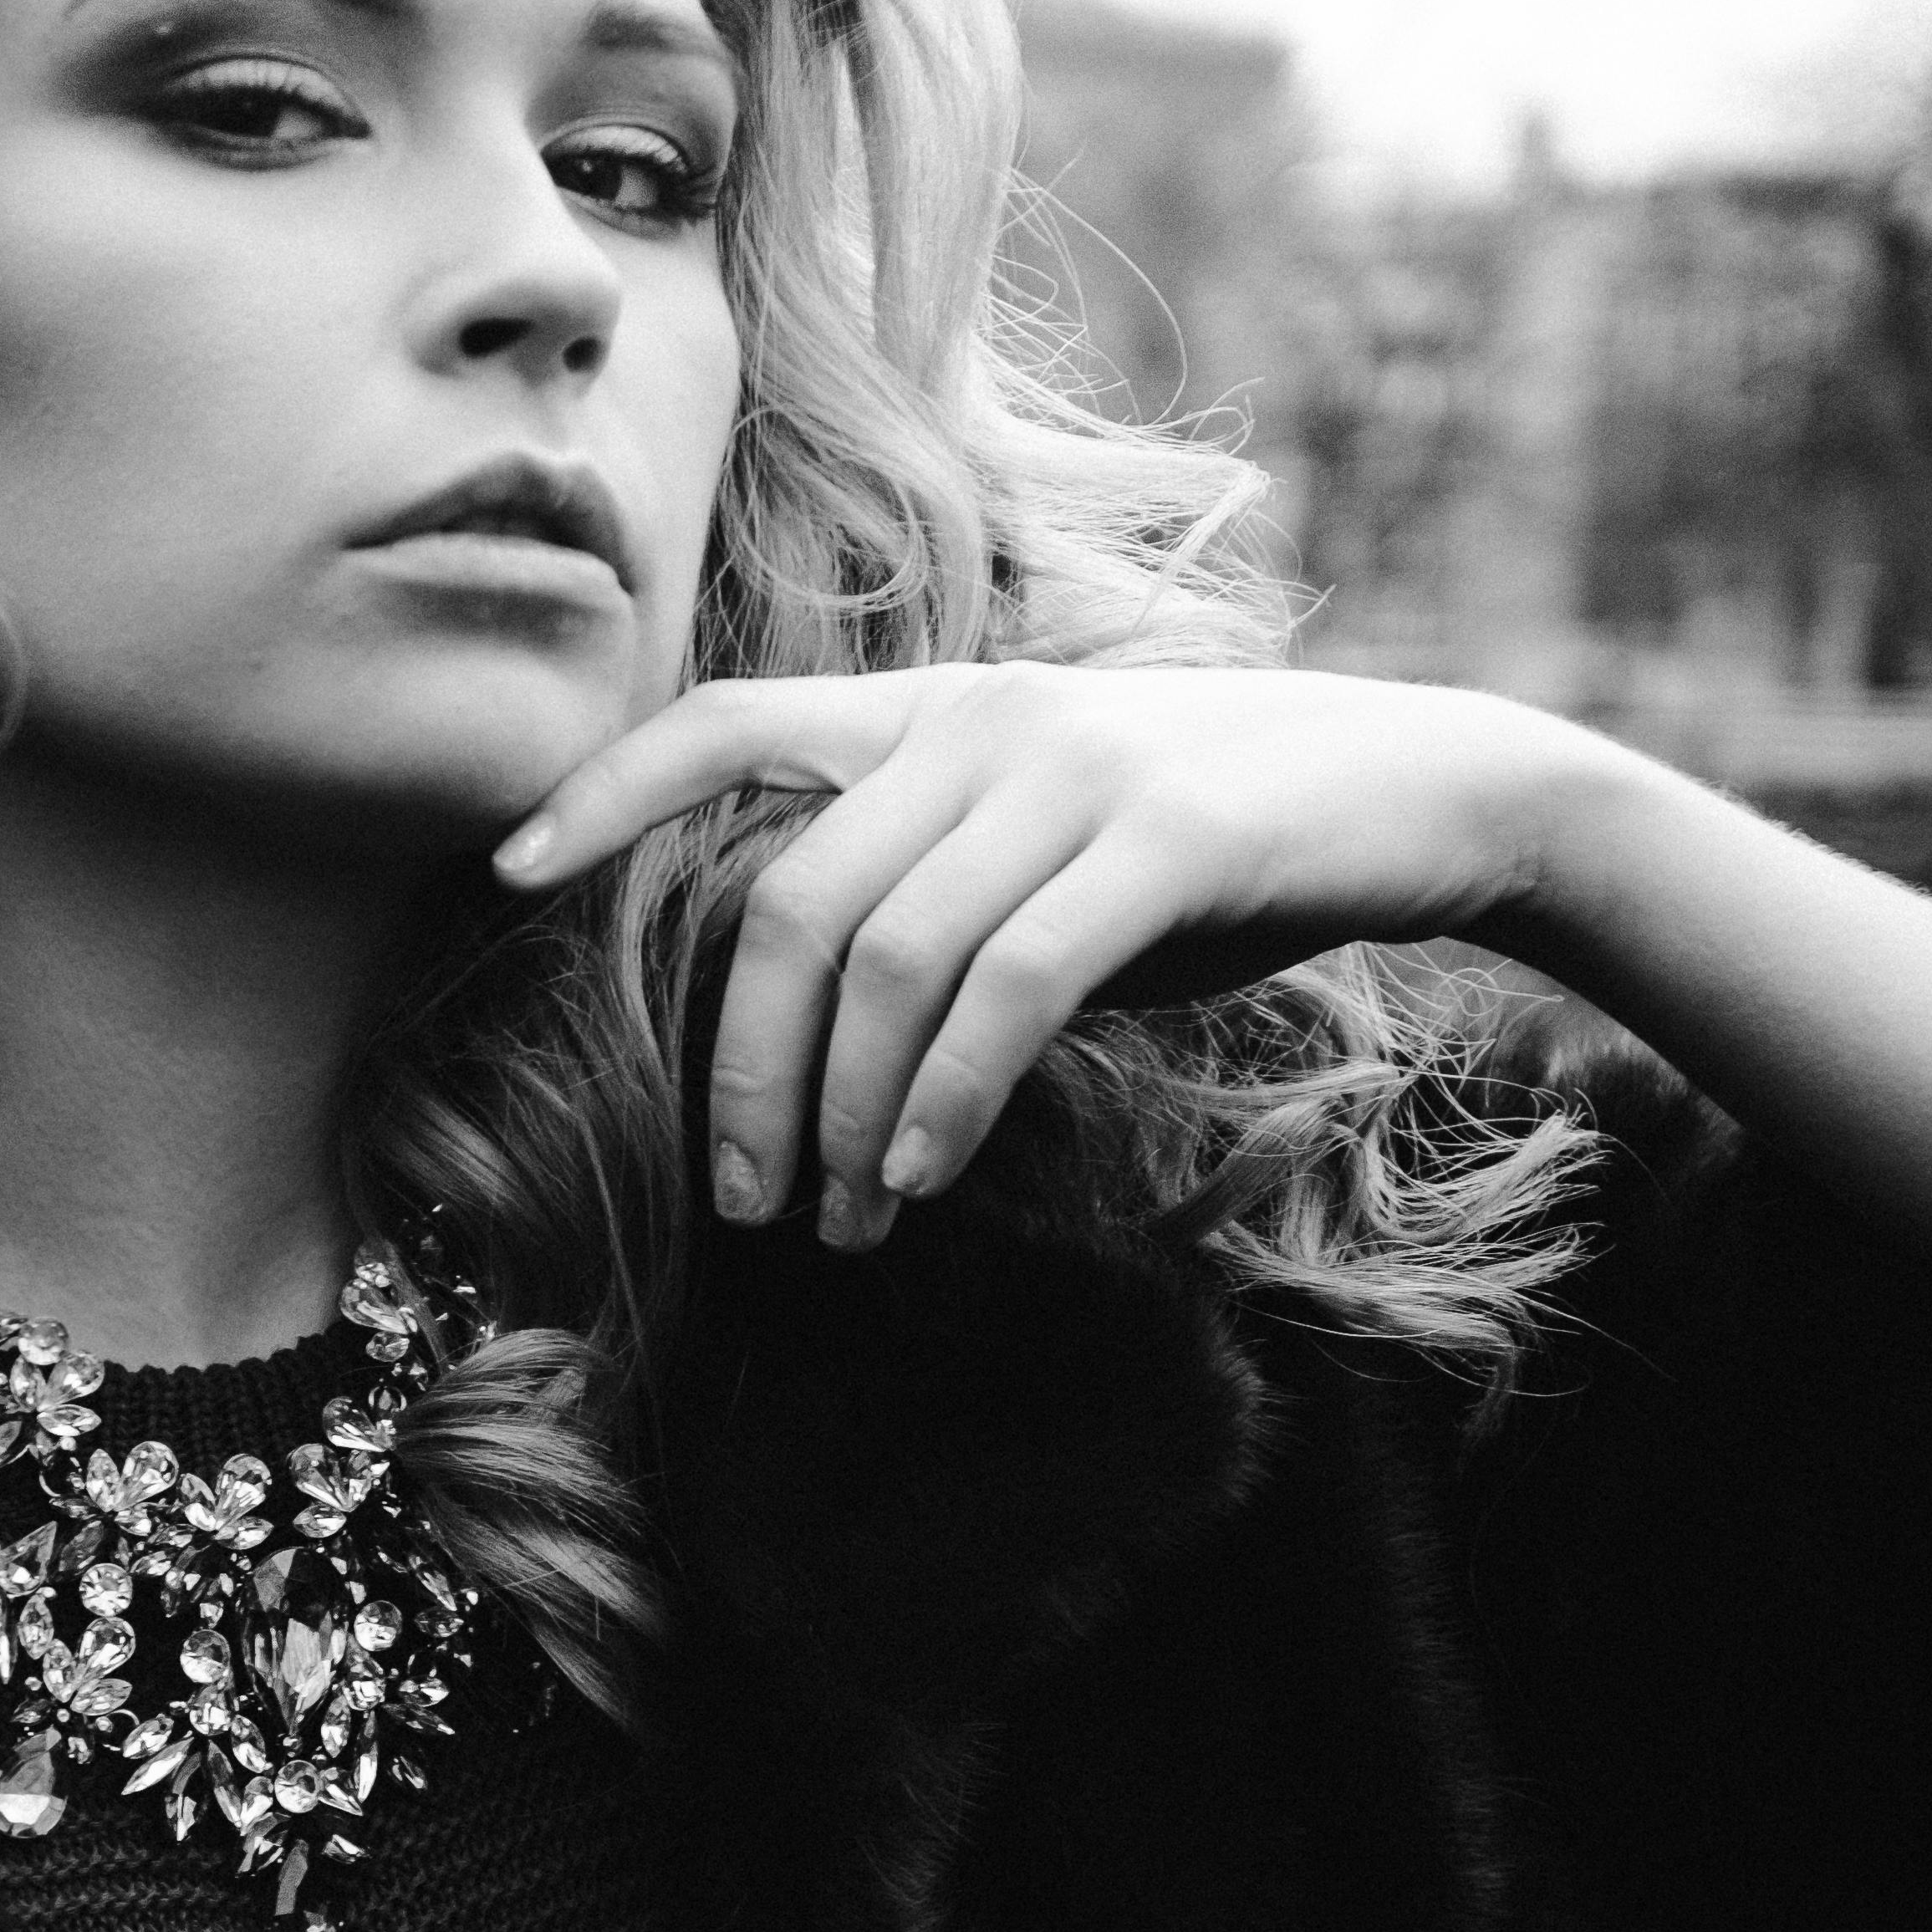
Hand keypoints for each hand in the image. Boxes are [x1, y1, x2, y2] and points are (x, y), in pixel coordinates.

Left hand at [493, 662, 1570, 1245]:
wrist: (1426, 789)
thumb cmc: (1213, 844)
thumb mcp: (1044, 843)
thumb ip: (925, 893)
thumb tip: (804, 1031)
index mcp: (932, 709)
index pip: (724, 720)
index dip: (604, 791)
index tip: (505, 873)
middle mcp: (981, 720)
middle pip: (788, 906)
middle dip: (742, 1073)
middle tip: (743, 1201)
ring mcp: (1072, 771)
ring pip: (887, 961)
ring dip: (842, 1119)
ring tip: (842, 1223)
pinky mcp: (1163, 839)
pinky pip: (1006, 988)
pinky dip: (943, 1099)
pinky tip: (919, 1178)